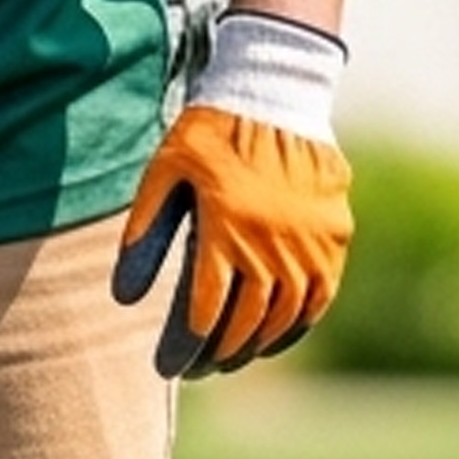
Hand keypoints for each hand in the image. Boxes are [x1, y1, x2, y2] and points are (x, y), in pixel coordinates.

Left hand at [112, 13, 353, 378]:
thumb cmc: (207, 133)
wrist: (273, 90)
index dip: (186, 346)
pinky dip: (298, 322)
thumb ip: (144, 234)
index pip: (205, 310)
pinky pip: (320, 294)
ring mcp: (309, 241)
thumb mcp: (162, 174)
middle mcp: (270, 241)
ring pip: (284, 315)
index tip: (170, 366)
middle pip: (245, 321)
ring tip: (231, 356)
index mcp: (224, 228)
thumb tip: (123, 298)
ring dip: (256, 344)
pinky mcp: (335, 234)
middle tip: (198, 368)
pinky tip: (275, 335)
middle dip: (218, 353)